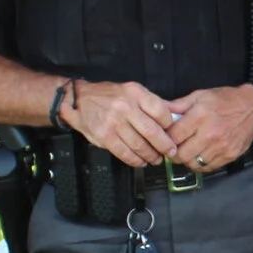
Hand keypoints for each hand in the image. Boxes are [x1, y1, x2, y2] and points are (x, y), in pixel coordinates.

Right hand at [63, 79, 179, 167]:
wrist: (78, 100)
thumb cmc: (108, 96)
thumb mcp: (131, 90)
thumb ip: (151, 102)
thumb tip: (174, 115)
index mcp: (135, 93)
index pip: (161, 111)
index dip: (170, 126)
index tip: (173, 134)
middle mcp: (125, 107)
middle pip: (152, 132)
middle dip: (165, 146)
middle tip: (170, 152)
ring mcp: (114, 123)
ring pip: (140, 145)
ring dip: (151, 156)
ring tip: (156, 159)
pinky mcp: (105, 137)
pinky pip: (125, 153)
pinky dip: (136, 161)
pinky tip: (141, 161)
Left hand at [166, 84, 252, 171]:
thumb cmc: (226, 99)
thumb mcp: (200, 95)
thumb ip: (179, 105)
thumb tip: (160, 112)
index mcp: (200, 116)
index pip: (173, 136)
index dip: (165, 139)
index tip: (165, 138)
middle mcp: (210, 134)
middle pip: (181, 155)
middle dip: (174, 153)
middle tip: (174, 148)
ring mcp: (221, 147)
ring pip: (193, 164)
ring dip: (187, 159)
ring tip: (188, 151)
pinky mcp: (229, 156)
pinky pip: (208, 167)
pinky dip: (200, 164)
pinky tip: (200, 155)